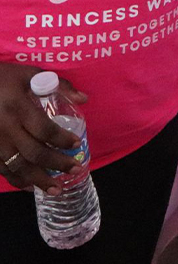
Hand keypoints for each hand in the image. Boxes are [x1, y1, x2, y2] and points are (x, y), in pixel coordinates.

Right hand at [0, 63, 87, 193]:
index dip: (61, 139)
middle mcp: (4, 127)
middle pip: (33, 152)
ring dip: (38, 180)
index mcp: (17, 107)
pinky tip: (30, 186)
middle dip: (56, 164)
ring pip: (17, 166)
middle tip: (75, 169)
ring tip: (57, 189)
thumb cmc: (1, 78)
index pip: (43, 129)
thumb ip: (59, 85)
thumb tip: (84, 99)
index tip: (76, 144)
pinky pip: (2, 169)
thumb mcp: (29, 73)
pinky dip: (17, 180)